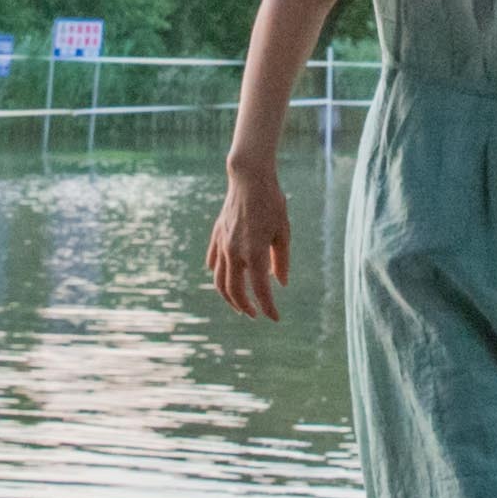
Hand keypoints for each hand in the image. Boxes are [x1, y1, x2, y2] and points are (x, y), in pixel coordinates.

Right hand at [209, 153, 290, 320]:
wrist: (249, 179)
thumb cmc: (272, 203)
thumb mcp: (283, 232)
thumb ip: (281, 261)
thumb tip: (280, 284)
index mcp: (254, 253)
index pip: (260, 290)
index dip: (268, 307)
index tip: (275, 319)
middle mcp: (234, 252)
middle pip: (235, 291)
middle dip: (245, 307)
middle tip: (256, 314)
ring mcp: (222, 245)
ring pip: (219, 281)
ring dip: (228, 297)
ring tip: (240, 304)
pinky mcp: (216, 236)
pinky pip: (213, 262)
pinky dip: (218, 275)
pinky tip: (226, 279)